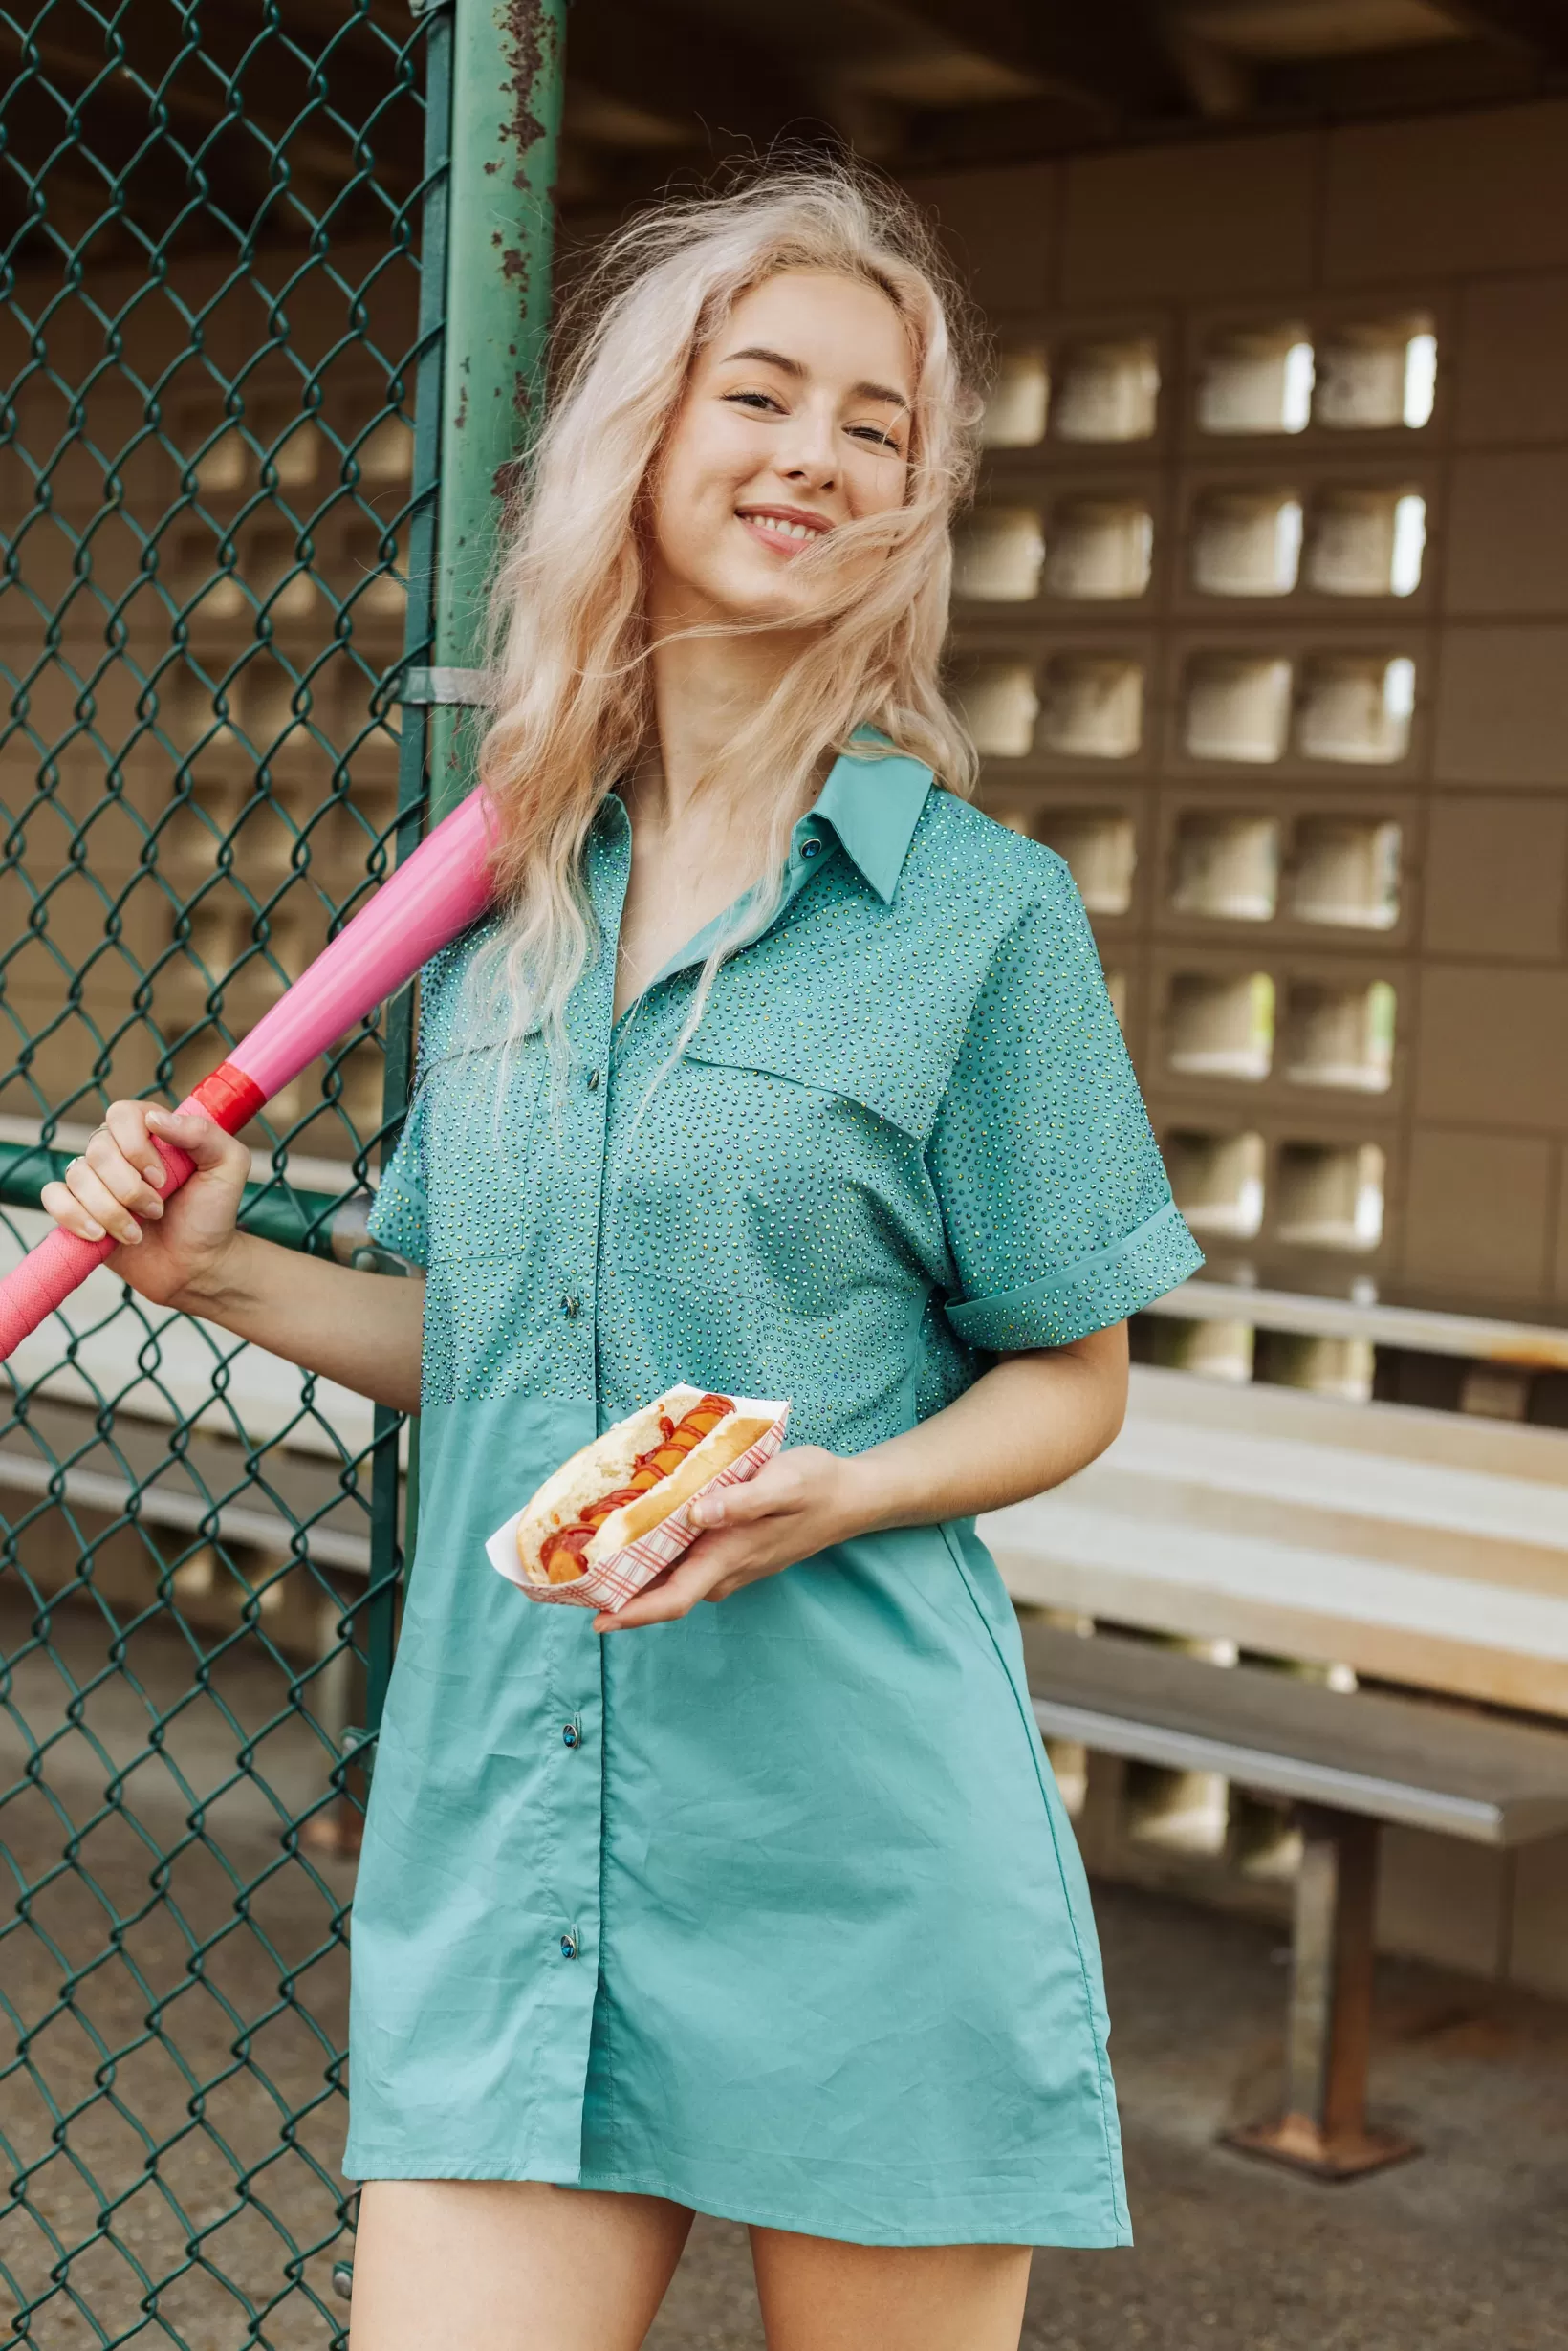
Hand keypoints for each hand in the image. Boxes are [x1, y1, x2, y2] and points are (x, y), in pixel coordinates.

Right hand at [39, 1100, 251, 1309]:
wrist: (196, 1265)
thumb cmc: (212, 1214)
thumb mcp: (228, 1166)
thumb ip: (203, 1134)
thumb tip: (155, 1118)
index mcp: (151, 1130)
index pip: (122, 1114)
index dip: (137, 1147)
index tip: (163, 1179)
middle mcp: (117, 1149)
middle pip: (98, 1150)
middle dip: (129, 1188)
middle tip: (157, 1210)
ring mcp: (95, 1179)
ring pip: (77, 1176)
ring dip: (110, 1211)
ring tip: (137, 1232)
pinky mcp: (77, 1208)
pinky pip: (53, 1197)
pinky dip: (74, 1217)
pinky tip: (101, 1236)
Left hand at [595, 1445, 864, 1630]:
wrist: (850, 1497)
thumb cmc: (817, 1487)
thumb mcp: (784, 1483)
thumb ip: (741, 1501)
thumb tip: (695, 1514)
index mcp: (728, 1558)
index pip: (672, 1600)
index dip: (632, 1614)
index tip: (595, 1619)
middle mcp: (723, 1571)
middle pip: (661, 1594)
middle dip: (617, 1595)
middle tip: (569, 1581)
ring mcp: (727, 1565)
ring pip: (671, 1579)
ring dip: (633, 1575)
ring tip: (589, 1558)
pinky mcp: (730, 1551)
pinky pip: (684, 1563)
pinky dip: (655, 1557)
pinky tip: (634, 1535)